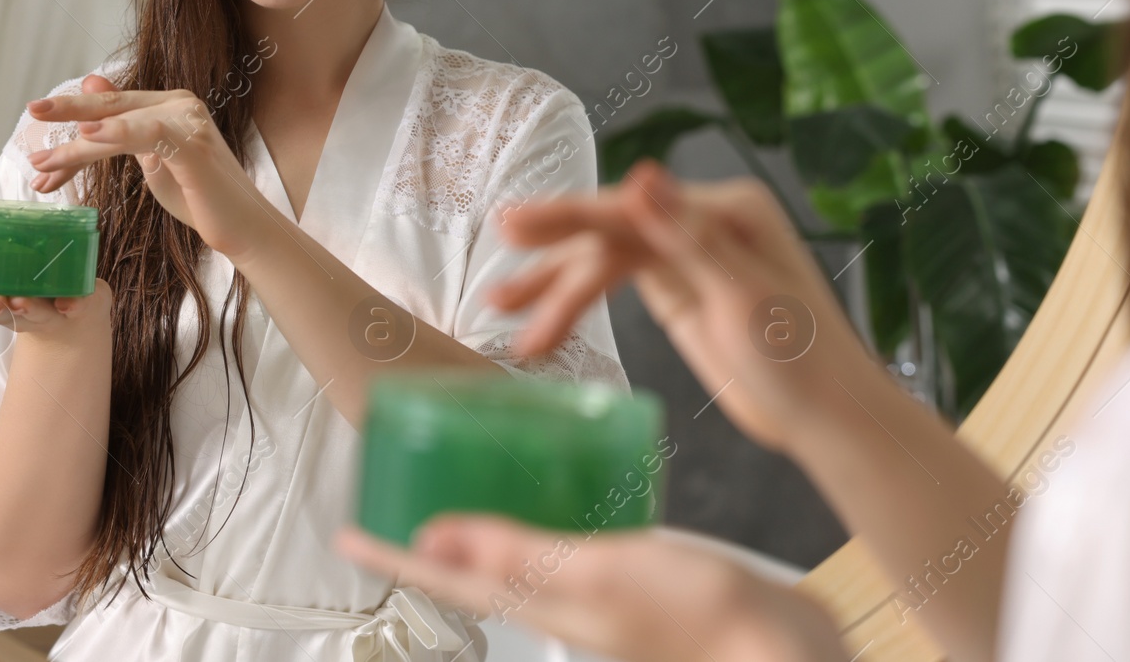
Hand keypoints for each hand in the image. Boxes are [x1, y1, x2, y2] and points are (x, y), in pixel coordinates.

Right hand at [0, 266, 111, 342]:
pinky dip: (71, 305)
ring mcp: (45, 310)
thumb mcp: (6, 264)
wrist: (77, 310)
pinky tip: (68, 303)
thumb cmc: (32, 280)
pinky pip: (75, 306)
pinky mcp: (75, 306)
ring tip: (20, 301)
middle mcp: (14, 309)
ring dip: (25, 306)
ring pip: (33, 311)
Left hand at [23, 74, 278, 259]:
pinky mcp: (193, 147)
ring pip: (121, 123)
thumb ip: (124, 127)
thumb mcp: (152, 159)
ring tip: (44, 161)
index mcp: (171, 104)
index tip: (37, 120)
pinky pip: (148, 134)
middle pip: (114, 104)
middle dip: (69, 109)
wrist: (240, 227)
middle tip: (33, 112)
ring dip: (79, 143)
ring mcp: (189, 123)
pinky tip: (89, 135)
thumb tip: (91, 82)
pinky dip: (117, 133)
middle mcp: (181, 105)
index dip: (74, 112)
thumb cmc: (199, 197)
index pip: (112, 106)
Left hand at [337, 517, 847, 661]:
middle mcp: (561, 602)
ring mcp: (599, 593)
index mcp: (542, 603)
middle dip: (431, 539)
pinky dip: (542, 517)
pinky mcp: (637, 578)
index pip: (448, 579)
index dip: (393, 555)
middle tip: (399, 497)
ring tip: (465, 484)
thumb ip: (519, 554)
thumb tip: (428, 540)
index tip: (345, 534)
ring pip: (518, 556)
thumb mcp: (599, 575)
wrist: (784, 649)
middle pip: (474, 571)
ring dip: (481, 527)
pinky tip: (563, 490)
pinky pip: (567, 544)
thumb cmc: (698, 616)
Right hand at [490, 159, 868, 453]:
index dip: (568, 217)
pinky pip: (613, 283)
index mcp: (726, 211)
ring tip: (501, 312)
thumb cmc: (802, 361)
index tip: (512, 227)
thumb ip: (687, 236)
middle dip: (551, 254)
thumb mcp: (742, 297)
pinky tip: (541, 325)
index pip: (630, 208)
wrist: (828, 418)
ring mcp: (687, 254)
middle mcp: (702, 221)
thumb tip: (644, 173)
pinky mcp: (678, 289)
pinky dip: (576, 303)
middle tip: (496, 281)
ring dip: (555, 287)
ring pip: (604, 258)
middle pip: (610, 229)